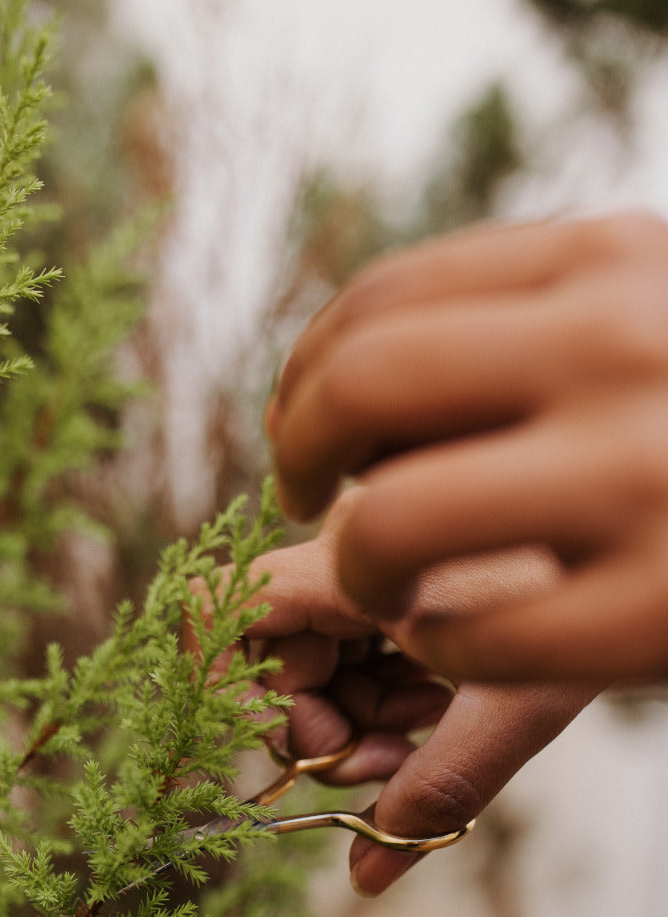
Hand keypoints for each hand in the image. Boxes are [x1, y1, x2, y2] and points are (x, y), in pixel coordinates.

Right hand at [241, 503, 593, 894]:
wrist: (647, 539)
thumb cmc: (587, 598)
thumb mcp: (514, 708)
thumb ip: (434, 790)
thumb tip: (368, 877)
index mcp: (355, 561)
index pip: (227, 604)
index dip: (228, 683)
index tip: (290, 742)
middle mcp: (350, 553)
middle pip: (277, 656)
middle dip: (321, 729)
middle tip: (383, 761)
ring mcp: (371, 567)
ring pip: (317, 664)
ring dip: (359, 721)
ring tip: (422, 733)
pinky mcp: (395, 583)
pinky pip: (355, 653)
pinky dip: (383, 697)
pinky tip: (431, 706)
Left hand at [268, 212, 667, 684]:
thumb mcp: (646, 320)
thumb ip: (527, 322)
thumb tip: (341, 378)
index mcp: (609, 260)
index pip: (382, 304)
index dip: (304, 378)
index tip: (298, 432)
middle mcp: (620, 347)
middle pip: (359, 389)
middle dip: (292, 453)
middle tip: (299, 503)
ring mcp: (639, 476)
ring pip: (388, 521)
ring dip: (354, 567)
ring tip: (387, 586)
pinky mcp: (653, 609)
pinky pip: (463, 638)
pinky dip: (433, 649)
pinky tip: (461, 642)